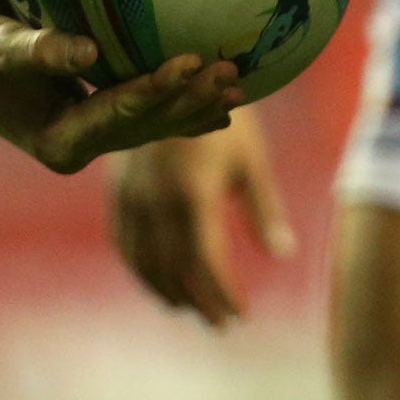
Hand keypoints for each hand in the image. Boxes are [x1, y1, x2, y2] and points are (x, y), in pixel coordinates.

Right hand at [0, 6, 242, 174]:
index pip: (117, 114)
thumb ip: (35, 51)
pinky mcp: (110, 125)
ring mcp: (99, 139)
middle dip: (189, 100)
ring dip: (199, 107)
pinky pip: (158, 122)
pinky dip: (190, 113)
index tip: (189, 61)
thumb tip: (85, 52)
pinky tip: (227, 109)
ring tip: (239, 85)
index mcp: (56, 139)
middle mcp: (82, 147)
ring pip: (158, 128)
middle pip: (147, 126)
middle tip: (230, 72)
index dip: (154, 90)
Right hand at [108, 105, 292, 326]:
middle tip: (219, 323)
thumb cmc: (223, 116)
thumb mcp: (251, 159)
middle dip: (197, 302)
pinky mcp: (116, 193)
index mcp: (194, 197)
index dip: (221, 295)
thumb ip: (264, 209)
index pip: (205, 263)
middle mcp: (156, 205)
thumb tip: (283, 255)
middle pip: (173, 272)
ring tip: (191, 308)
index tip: (239, 315)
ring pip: (143, 264)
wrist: (168, 76)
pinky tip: (158, 278)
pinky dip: (141, 270)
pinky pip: (124, 245)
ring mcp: (131, 200)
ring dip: (167, 292)